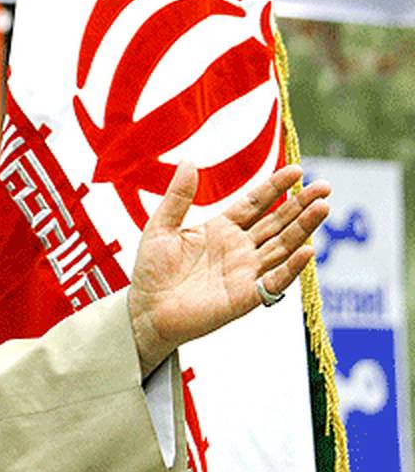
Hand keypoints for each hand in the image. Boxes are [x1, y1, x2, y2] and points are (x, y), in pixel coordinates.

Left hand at [127, 162, 329, 376]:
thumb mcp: (161, 227)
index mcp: (221, 229)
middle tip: (325, 186)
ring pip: (282, 247)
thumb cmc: (152, 271)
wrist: (146, 310)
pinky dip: (291, 268)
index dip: (275, 187)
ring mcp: (245, 272)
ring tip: (322, 208)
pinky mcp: (245, 297)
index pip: (255, 203)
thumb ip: (177, 198)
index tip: (296, 169)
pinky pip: (274, 281)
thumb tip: (187, 161)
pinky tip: (307, 251)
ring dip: (303, 229)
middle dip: (301, 205)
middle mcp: (239, 249)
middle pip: (277, 222)